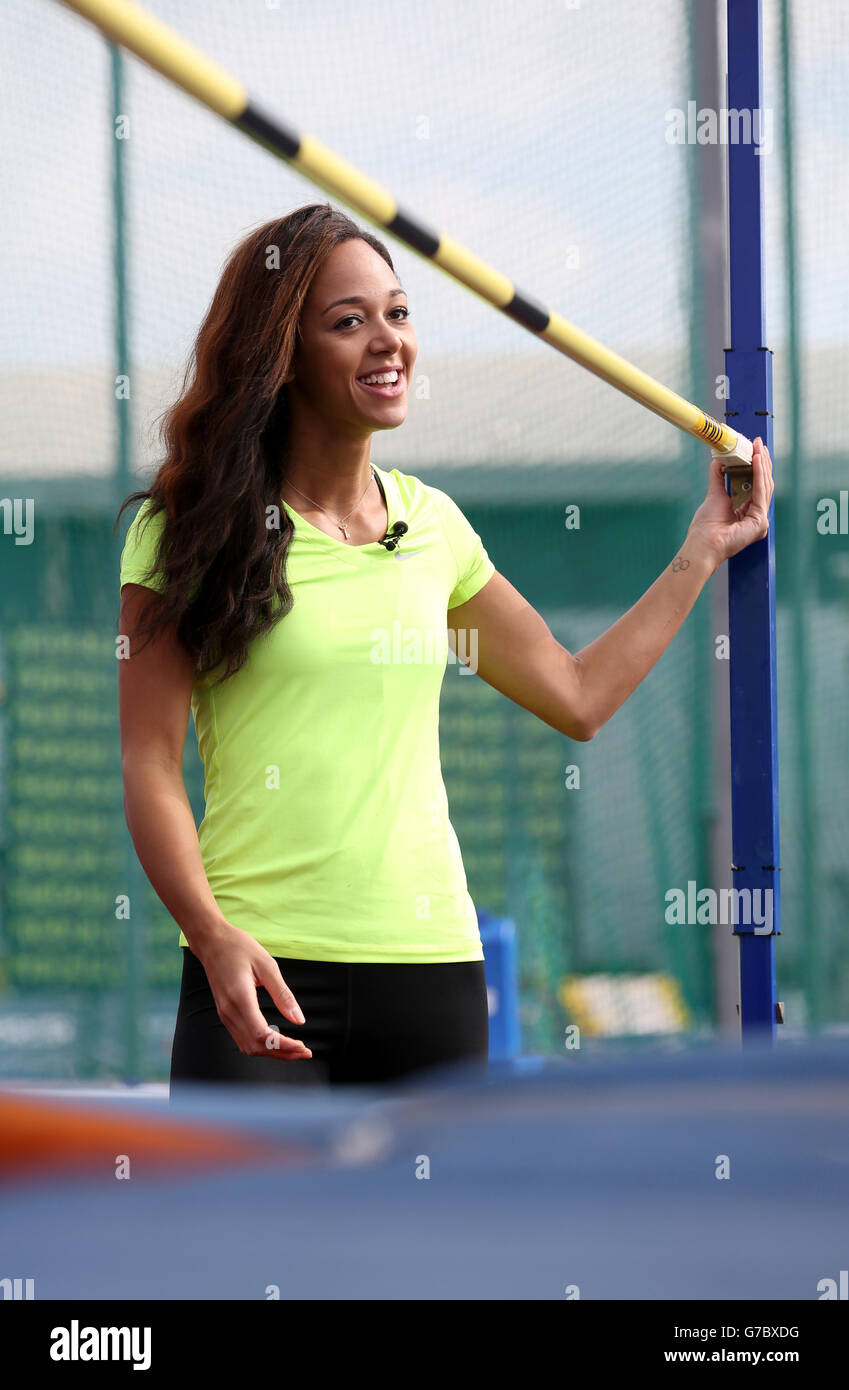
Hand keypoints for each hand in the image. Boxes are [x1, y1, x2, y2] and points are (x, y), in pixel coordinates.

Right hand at [194, 921, 311, 1060]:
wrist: (212, 941)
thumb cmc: (239, 948)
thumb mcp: (267, 965)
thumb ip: (283, 994)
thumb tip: (300, 1020)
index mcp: (240, 998)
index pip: (261, 1035)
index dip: (283, 1045)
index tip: (302, 1046)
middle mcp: (229, 1011)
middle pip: (255, 1047)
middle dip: (282, 1053)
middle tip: (305, 1051)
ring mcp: (224, 1014)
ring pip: (248, 1047)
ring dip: (272, 1052)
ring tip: (294, 1049)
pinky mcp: (225, 1014)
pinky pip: (242, 1039)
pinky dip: (261, 1046)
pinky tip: (276, 1041)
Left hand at [686, 437, 774, 565]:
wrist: (702, 543)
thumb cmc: (706, 527)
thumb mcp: (714, 494)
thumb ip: (719, 476)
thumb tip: (719, 459)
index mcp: (747, 511)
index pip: (756, 485)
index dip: (757, 466)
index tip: (755, 448)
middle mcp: (756, 516)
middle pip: (764, 484)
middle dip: (763, 462)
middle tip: (759, 443)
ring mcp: (760, 520)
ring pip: (765, 486)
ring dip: (763, 465)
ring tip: (758, 448)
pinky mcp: (760, 522)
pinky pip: (761, 493)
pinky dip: (759, 475)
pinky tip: (757, 461)